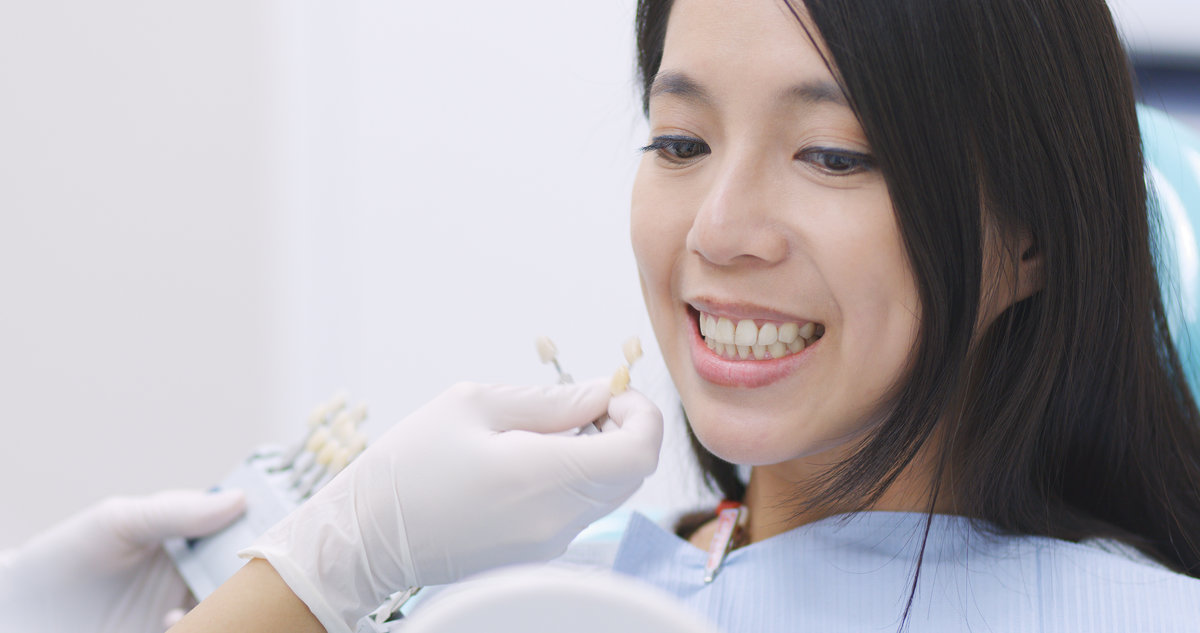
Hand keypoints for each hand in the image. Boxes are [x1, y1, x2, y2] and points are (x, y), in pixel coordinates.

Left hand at [0, 489, 245, 632]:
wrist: (20, 616)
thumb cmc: (63, 559)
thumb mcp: (117, 522)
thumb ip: (175, 511)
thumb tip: (238, 499)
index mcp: (188, 539)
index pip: (242, 528)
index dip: (266, 525)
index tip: (280, 525)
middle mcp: (193, 577)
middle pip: (247, 572)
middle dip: (259, 571)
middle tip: (262, 569)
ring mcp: (183, 611)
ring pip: (231, 607)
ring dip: (233, 605)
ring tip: (219, 600)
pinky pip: (205, 628)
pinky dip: (204, 626)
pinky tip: (172, 623)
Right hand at [242, 380, 663, 632]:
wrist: (366, 538)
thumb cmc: (410, 463)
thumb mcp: (473, 405)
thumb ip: (549, 400)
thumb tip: (600, 393)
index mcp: (545, 475)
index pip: (640, 450)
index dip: (640, 413)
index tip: (609, 394)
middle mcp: (558, 518)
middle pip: (633, 472)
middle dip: (623, 429)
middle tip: (579, 406)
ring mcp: (550, 543)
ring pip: (611, 492)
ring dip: (601, 453)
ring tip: (545, 431)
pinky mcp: (537, 554)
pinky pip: (582, 509)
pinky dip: (578, 478)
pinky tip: (531, 461)